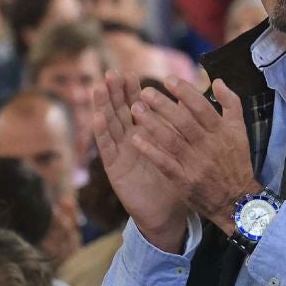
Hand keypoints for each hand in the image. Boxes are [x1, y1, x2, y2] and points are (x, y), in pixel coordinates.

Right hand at [91, 71, 189, 249]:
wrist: (167, 213)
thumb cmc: (175, 181)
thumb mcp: (178, 150)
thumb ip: (179, 129)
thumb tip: (187, 103)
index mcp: (144, 135)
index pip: (136, 108)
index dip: (132, 91)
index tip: (130, 73)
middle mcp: (128, 142)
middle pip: (119, 112)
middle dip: (114, 93)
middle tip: (111, 73)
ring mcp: (120, 154)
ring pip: (109, 126)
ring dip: (103, 106)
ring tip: (99, 87)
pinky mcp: (115, 170)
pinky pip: (108, 149)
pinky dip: (102, 132)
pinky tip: (98, 117)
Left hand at [128, 77, 260, 231]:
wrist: (237, 201)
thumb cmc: (236, 162)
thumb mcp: (240, 131)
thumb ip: (231, 103)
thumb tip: (217, 81)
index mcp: (222, 132)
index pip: (202, 107)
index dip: (185, 92)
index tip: (168, 79)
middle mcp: (209, 146)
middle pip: (184, 122)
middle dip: (163, 105)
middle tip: (145, 92)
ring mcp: (195, 164)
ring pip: (172, 140)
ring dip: (152, 124)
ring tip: (135, 109)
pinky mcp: (184, 181)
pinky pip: (165, 163)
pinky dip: (150, 151)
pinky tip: (135, 139)